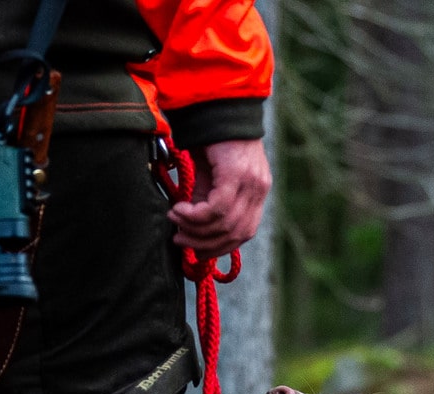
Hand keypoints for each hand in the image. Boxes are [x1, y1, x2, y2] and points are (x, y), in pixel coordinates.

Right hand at [168, 139, 270, 257]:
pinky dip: (195, 215)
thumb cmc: (211, 138)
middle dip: (205, 243)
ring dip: (196, 229)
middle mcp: (259, 189)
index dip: (219, 247)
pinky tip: (179, 209)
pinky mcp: (237, 174)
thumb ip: (206, 202)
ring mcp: (251, 183)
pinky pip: (217, 209)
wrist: (216, 103)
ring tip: (175, 219)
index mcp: (257, 192)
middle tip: (179, 238)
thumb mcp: (210, 177)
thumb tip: (192, 227)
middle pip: (236, 234)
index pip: (244, 233)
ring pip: (226, 224)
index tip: (195, 250)